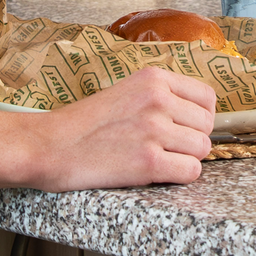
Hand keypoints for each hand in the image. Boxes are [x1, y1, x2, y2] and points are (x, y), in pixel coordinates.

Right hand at [23, 66, 216, 187]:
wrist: (47, 146)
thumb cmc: (81, 124)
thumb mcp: (123, 91)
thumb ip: (158, 96)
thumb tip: (195, 113)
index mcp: (153, 78)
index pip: (207, 96)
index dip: (199, 117)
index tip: (186, 127)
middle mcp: (158, 99)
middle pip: (207, 125)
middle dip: (191, 139)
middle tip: (166, 147)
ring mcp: (154, 130)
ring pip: (202, 148)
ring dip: (185, 158)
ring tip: (159, 159)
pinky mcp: (148, 161)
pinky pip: (191, 171)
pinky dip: (179, 176)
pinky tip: (157, 173)